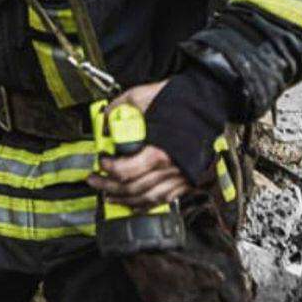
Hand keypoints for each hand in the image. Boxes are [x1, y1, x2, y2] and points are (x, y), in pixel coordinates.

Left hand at [88, 83, 197, 209]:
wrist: (206, 103)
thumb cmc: (178, 100)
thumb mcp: (141, 96)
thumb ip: (119, 108)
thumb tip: (105, 121)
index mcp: (159, 152)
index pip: (125, 171)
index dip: (107, 168)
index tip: (101, 160)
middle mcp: (170, 169)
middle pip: (132, 188)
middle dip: (108, 186)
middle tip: (94, 181)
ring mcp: (180, 177)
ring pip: (147, 198)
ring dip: (125, 200)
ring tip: (109, 196)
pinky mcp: (187, 180)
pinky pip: (164, 200)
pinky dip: (146, 204)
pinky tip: (135, 202)